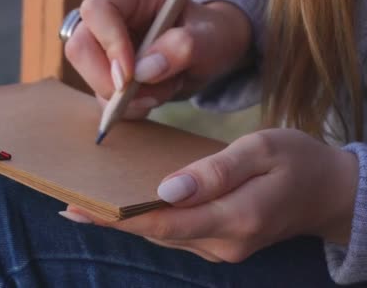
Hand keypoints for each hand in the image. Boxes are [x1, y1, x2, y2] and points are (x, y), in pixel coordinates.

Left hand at [61, 129, 358, 261]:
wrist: (328, 192)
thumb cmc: (298, 160)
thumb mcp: (263, 149)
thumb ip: (216, 170)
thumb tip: (166, 190)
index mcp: (235, 218)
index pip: (162, 223)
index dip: (117, 216)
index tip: (78, 205)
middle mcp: (223, 243)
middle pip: (155, 233)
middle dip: (110, 220)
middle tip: (68, 203)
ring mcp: (220, 248)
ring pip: (162, 236)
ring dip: (125, 221)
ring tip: (86, 203)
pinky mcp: (218, 243)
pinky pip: (175, 233)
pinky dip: (147, 220)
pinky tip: (126, 206)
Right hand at [64, 0, 251, 118]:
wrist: (212, 53)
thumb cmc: (213, 35)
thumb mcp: (212, 38)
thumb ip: (184, 47)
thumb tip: (145, 70)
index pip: (98, 10)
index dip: (109, 43)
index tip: (130, 75)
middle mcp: (112, 18)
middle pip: (80, 47)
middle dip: (108, 80)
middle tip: (145, 96)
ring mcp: (105, 47)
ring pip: (88, 77)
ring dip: (125, 98)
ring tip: (162, 92)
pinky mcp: (107, 73)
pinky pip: (101, 98)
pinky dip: (128, 108)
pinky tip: (153, 98)